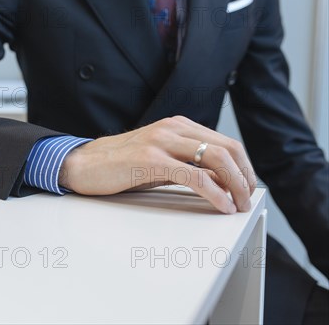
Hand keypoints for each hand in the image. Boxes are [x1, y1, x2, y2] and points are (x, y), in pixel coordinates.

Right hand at [59, 116, 256, 213]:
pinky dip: (214, 193)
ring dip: (235, 185)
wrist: (82, 164)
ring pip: (216, 159)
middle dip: (245, 177)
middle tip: (247, 199)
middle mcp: (172, 128)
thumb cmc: (118, 165)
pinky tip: (221, 205)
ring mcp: (161, 141)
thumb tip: (220, 182)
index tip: (247, 187)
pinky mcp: (150, 159)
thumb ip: (188, 165)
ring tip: (238, 205)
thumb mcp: (159, 161)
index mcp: (176, 125)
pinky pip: (194, 176)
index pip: (225, 142)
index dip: (244, 166)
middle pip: (227, 148)